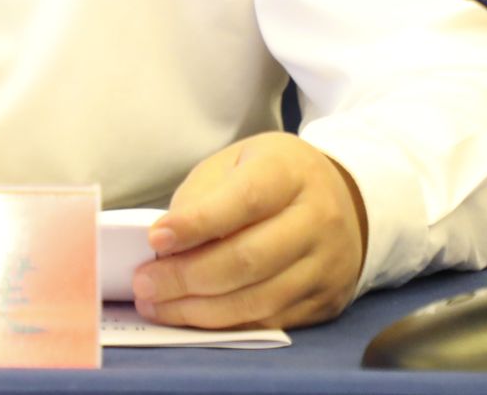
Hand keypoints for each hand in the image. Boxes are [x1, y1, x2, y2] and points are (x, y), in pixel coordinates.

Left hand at [132, 132, 367, 329]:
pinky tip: (191, 316)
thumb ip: (202, 198)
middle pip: (249, 258)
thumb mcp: (236, 163)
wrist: (340, 198)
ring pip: (258, 299)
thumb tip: (164, 246)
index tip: (155, 239)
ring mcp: (326, 265)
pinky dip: (224, 324)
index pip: (245, 200)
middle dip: (188, 276)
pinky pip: (269, 321)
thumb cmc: (272, 177)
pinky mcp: (325, 301)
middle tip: (145, 283)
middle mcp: (318, 219)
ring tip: (158, 305)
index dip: (197, 223)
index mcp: (290, 172)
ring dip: (199, 309)